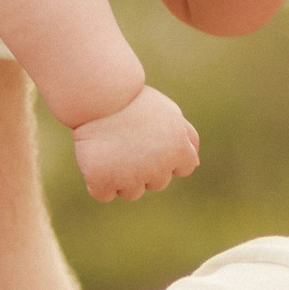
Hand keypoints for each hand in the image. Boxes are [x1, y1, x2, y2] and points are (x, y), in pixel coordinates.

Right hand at [72, 85, 200, 199]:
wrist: (96, 94)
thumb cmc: (132, 100)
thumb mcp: (168, 112)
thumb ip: (186, 137)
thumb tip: (194, 164)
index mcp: (178, 150)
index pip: (183, 168)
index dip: (168, 155)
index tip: (152, 139)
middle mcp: (158, 167)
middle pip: (157, 183)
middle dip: (144, 166)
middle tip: (127, 139)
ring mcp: (130, 177)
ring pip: (131, 192)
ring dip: (121, 176)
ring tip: (110, 147)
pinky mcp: (103, 181)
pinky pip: (104, 194)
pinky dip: (97, 181)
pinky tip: (94, 158)